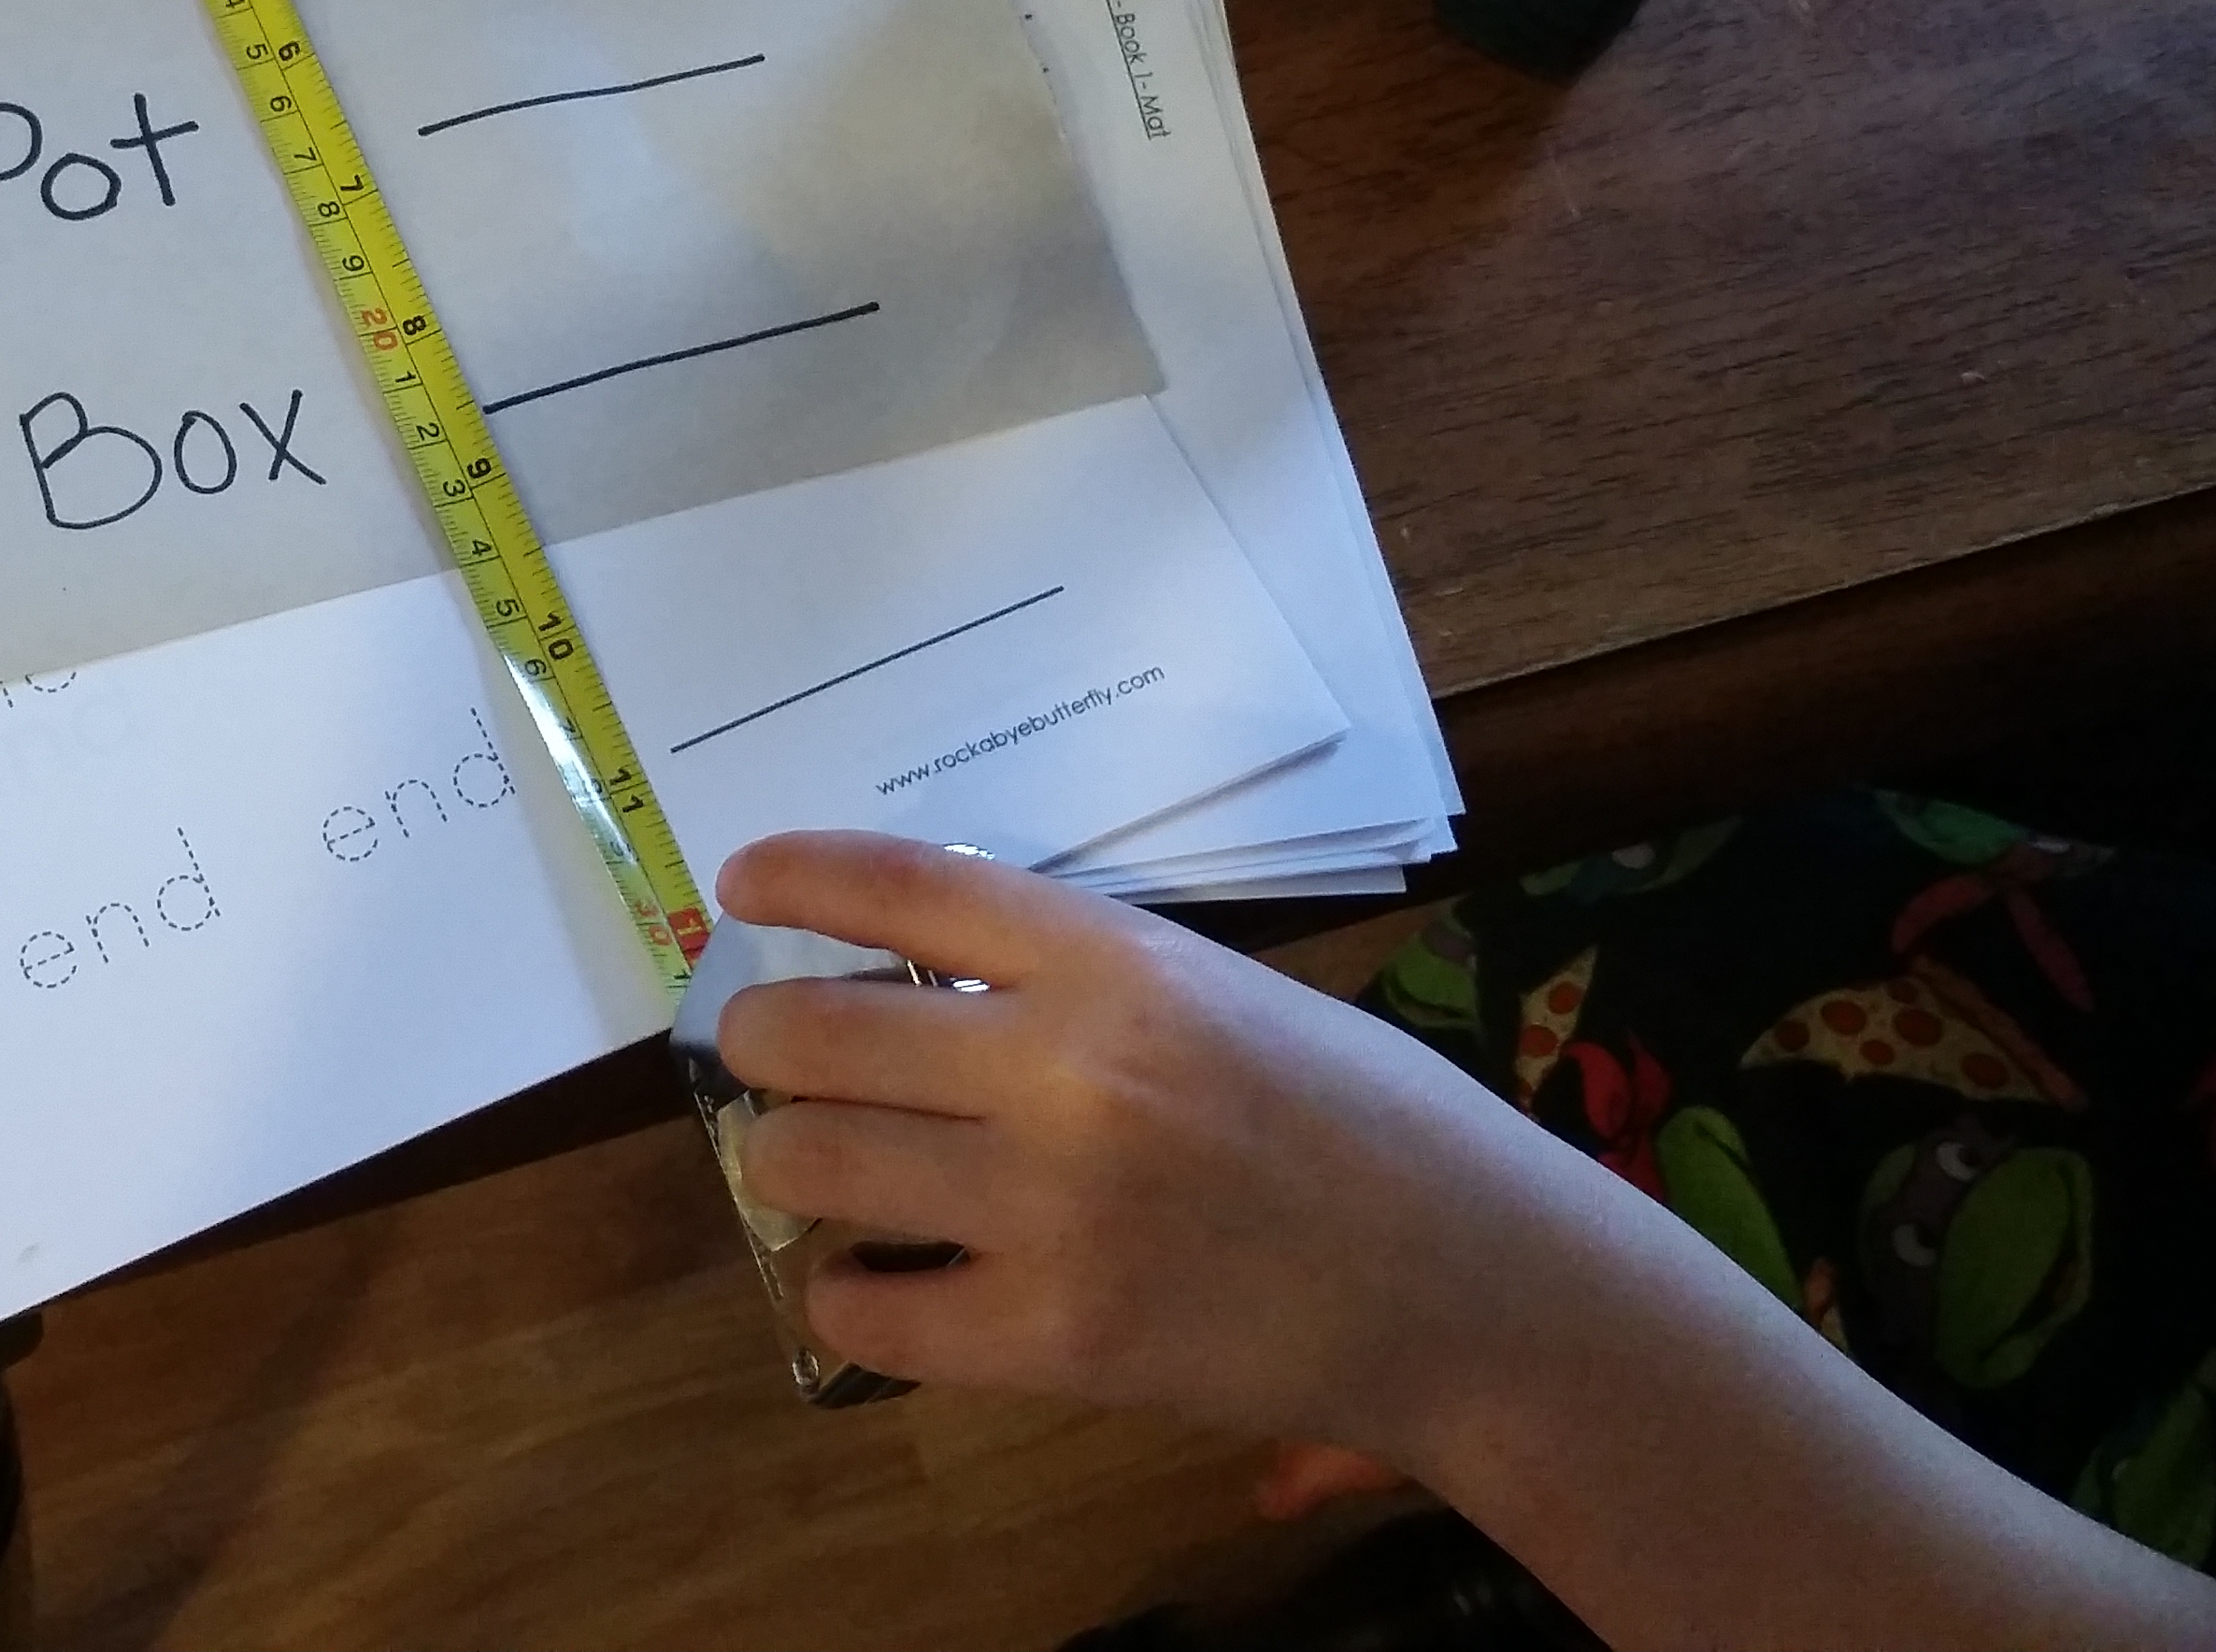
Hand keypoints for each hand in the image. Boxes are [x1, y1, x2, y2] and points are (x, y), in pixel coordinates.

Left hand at [713, 833, 2215, 1651]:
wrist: (1477, 1286)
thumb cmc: (1363, 1127)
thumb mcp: (1226, 998)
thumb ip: (1078, 980)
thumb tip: (910, 971)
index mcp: (1119, 963)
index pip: (902, 887)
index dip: (797, 876)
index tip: (738, 881)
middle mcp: (1066, 1069)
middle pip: (817, 1031)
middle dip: (762, 1041)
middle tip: (766, 1057)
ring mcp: (1051, 1209)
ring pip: (814, 1165)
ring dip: (791, 1162)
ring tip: (817, 1168)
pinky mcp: (1054, 1338)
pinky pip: (868, 1308)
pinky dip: (849, 1293)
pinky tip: (878, 1282)